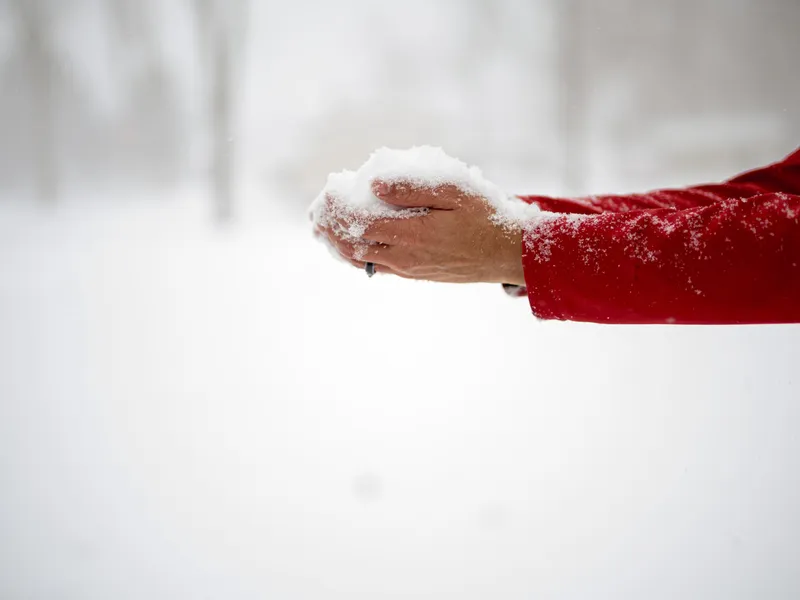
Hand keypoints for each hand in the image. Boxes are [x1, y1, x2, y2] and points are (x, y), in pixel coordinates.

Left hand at [316, 180, 524, 284]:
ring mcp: (408, 268)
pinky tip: (350, 247)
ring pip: (361, 259)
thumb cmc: (485, 215)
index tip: (326, 191)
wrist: (507, 254)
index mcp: (410, 233)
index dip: (338, 207)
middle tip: (314, 213)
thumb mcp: (454, 191)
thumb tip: (373, 182)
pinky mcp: (415, 274)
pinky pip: (377, 267)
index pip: (359, 220)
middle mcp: (404, 255)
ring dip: (339, 244)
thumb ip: (413, 187)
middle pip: (354, 243)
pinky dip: (357, 256)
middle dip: (331, 227)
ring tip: (322, 230)